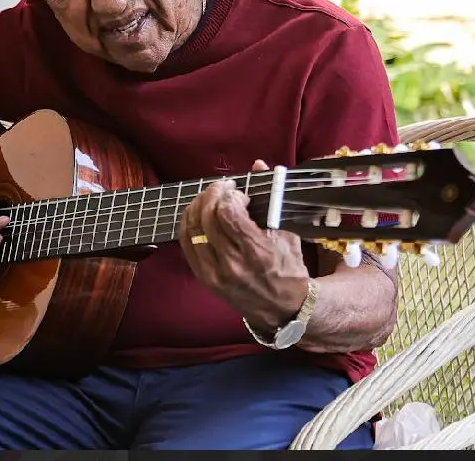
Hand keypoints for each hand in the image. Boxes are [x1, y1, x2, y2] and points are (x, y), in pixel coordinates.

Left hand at [178, 160, 312, 332]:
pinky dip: (188, 223)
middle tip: (223, 187)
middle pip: (207, 218)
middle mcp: (232, 264)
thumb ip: (271, 196)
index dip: (230, 196)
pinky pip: (186, 243)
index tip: (240, 192)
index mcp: (257, 252)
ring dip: (198, 205)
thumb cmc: (288, 267)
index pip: (228, 214)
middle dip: (213, 194)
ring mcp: (215, 274)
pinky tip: (198, 213)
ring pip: (192, 230)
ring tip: (210, 197)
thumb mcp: (286, 231)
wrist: (283, 308)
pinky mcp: (204, 278)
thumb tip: (257, 164)